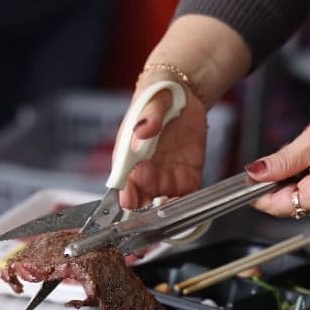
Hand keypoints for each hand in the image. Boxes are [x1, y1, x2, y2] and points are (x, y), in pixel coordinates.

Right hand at [118, 73, 207, 209]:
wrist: (183, 93)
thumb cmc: (157, 96)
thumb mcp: (152, 100)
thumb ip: (148, 116)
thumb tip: (143, 131)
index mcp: (128, 158)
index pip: (122, 185)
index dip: (125, 198)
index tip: (131, 203)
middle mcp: (144, 172)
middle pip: (141, 203)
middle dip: (145, 216)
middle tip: (153, 215)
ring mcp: (166, 176)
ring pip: (162, 205)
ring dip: (165, 214)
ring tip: (172, 208)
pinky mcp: (187, 175)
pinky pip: (186, 197)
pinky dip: (186, 205)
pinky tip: (186, 206)